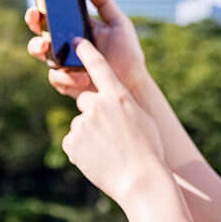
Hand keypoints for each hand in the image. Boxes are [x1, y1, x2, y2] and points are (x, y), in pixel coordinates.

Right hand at [25, 0, 147, 97]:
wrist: (132, 86)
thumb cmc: (128, 54)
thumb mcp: (119, 24)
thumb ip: (104, 2)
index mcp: (76, 25)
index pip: (55, 9)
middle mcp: (66, 42)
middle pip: (40, 27)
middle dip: (33, 18)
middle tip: (35, 14)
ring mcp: (62, 61)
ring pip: (39, 50)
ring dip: (37, 46)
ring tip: (46, 45)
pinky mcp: (64, 81)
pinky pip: (55, 76)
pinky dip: (67, 76)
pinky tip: (83, 77)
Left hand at [61, 37, 166, 207]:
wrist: (140, 181)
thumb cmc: (149, 150)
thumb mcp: (142, 119)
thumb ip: (122, 105)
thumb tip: (109, 103)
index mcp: (117, 96)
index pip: (98, 66)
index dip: (86, 51)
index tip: (76, 40)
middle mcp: (96, 106)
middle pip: (86, 100)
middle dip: (95, 113)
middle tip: (111, 133)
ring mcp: (81, 124)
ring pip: (82, 124)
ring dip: (91, 135)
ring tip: (109, 151)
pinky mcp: (71, 143)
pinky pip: (74, 142)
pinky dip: (83, 150)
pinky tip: (98, 159)